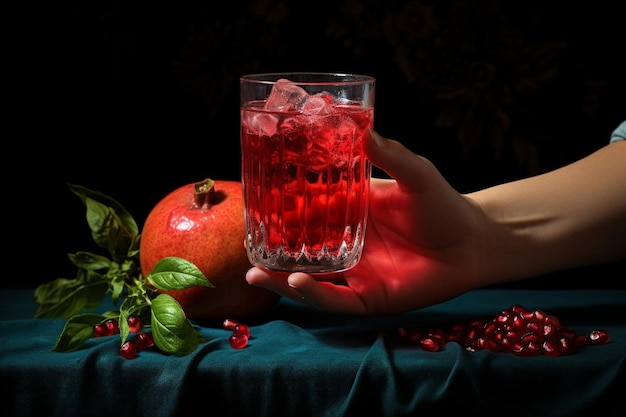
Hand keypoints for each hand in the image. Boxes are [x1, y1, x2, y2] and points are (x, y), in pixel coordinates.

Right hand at [246, 130, 484, 314]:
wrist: (472, 242)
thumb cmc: (442, 204)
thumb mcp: (415, 174)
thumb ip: (392, 155)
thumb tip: (366, 129)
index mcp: (349, 212)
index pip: (307, 210)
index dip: (282, 207)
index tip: (256, 199)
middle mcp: (346, 244)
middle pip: (300, 249)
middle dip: (272, 248)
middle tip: (245, 239)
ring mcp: (356, 273)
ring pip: (310, 280)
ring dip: (281, 278)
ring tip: (254, 270)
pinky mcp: (369, 298)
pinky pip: (336, 300)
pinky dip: (314, 295)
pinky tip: (296, 283)